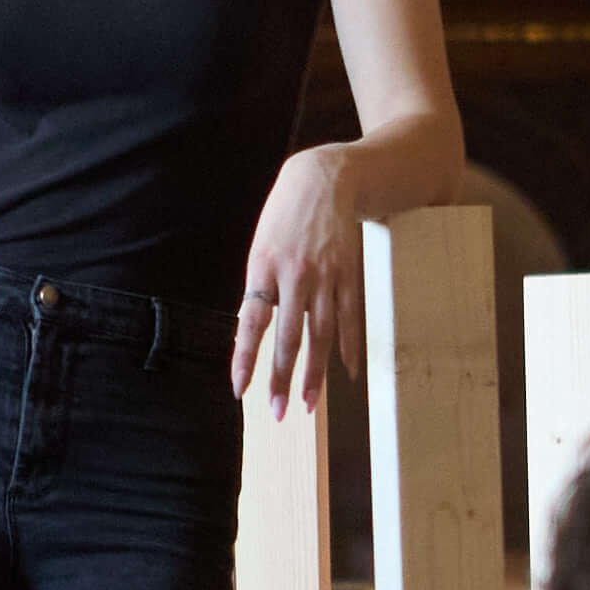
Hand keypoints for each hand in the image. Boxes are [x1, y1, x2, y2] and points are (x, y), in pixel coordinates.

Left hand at [231, 145, 360, 410]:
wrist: (326, 179)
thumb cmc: (285, 216)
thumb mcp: (261, 245)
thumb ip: (259, 287)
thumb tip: (253, 330)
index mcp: (264, 266)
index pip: (252, 321)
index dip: (246, 357)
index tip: (240, 389)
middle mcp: (296, 274)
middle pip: (289, 336)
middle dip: (282, 377)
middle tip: (278, 411)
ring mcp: (327, 275)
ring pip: (321, 333)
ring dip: (315, 373)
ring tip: (307, 403)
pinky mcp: (350, 274)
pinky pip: (349, 318)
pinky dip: (348, 347)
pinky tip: (347, 374)